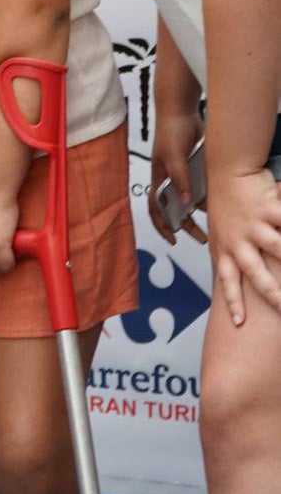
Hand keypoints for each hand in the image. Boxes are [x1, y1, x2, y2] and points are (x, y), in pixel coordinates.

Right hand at [149, 110, 206, 244]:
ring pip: (189, 200)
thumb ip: (180, 179)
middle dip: (186, 226)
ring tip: (211, 224)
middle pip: (175, 210)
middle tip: (200, 237)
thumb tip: (186, 203)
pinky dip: (206, 196)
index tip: (174, 239)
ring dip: (198, 212)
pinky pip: (199, 187)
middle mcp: (169, 180)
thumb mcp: (174, 157)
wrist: (181, 110)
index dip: (162, 226)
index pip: (156, 209)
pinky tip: (215, 201)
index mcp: (158, 179)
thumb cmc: (171, 132)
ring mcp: (182, 174)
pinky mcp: (193, 167)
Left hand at [210, 170, 280, 325]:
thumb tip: (232, 275)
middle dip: (272, 294)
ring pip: (278, 249)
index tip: (239, 323)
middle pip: (256, 274)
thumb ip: (228, 253)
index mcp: (225, 248)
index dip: (233, 302)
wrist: (228, 171)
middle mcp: (239, 241)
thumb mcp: (219, 232)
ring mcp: (255, 226)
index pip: (227, 281)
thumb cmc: (225, 203)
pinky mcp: (270, 210)